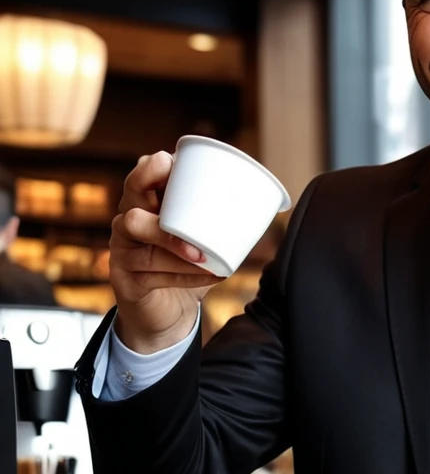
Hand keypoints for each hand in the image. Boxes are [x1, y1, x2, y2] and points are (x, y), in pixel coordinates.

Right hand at [109, 152, 222, 351]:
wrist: (167, 309)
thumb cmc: (185, 263)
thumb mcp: (199, 235)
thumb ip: (216, 216)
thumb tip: (262, 201)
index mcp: (146, 204)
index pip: (139, 177)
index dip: (150, 168)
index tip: (171, 163)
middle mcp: (128, 223)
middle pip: (132, 207)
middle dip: (161, 215)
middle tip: (192, 225)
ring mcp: (123, 252)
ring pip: (145, 244)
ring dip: (177, 249)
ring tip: (206, 257)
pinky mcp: (125, 281)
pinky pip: (152, 275)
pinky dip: (186, 276)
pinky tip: (210, 276)